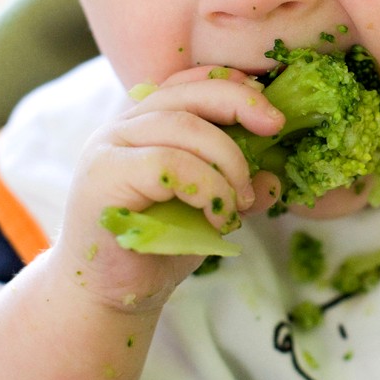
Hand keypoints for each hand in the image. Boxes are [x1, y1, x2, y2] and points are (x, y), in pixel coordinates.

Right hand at [50, 65, 284, 313]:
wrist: (109, 296)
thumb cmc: (157, 249)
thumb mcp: (210, 211)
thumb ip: (236, 188)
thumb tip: (275, 178)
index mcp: (145, 124)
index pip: (187, 82)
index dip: (230, 84)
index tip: (268, 108)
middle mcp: (122, 126)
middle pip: (188, 94)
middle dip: (239, 104)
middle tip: (274, 128)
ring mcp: (108, 146)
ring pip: (182, 126)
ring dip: (227, 160)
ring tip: (241, 200)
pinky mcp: (104, 175)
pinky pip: (168, 163)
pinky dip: (207, 186)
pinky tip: (218, 215)